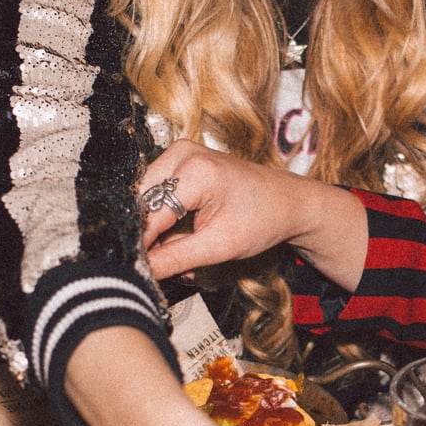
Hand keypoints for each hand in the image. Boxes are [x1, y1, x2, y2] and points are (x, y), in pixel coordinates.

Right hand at [139, 141, 367, 288]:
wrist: (288, 201)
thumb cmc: (263, 219)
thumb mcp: (219, 246)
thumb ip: (175, 259)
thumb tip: (140, 271)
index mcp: (195, 171)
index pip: (148, 214)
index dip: (140, 245)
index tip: (136, 270)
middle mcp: (183, 154)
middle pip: (141, 202)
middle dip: (148, 237)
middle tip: (163, 265)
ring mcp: (181, 153)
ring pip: (146, 199)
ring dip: (157, 230)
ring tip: (180, 253)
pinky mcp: (181, 160)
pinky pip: (157, 193)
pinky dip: (165, 220)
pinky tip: (182, 237)